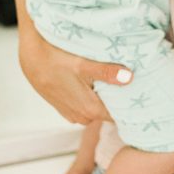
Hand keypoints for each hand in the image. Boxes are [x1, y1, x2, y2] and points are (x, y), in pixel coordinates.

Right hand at [18, 27, 132, 123]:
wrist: (30, 56)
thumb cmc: (54, 59)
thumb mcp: (83, 63)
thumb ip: (106, 72)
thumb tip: (129, 78)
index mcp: (89, 110)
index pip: (118, 116)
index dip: (130, 106)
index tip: (143, 95)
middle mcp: (81, 116)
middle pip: (108, 112)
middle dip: (119, 100)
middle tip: (134, 83)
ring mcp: (71, 113)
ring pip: (96, 108)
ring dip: (104, 97)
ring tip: (116, 80)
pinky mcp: (64, 106)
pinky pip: (85, 105)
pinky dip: (92, 96)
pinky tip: (95, 82)